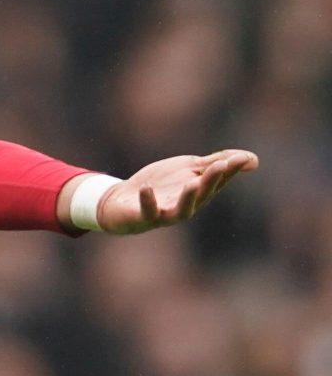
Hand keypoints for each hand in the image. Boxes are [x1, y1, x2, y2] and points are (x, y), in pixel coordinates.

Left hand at [93, 150, 258, 234]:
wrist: (122, 202)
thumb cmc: (161, 186)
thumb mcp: (188, 169)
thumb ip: (215, 163)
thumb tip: (253, 159)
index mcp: (199, 192)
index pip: (218, 181)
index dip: (230, 170)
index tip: (243, 158)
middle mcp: (187, 206)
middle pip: (203, 194)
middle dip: (212, 181)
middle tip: (221, 165)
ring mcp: (166, 213)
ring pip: (182, 210)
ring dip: (189, 198)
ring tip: (192, 183)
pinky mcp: (144, 217)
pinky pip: (148, 212)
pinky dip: (148, 201)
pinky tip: (146, 188)